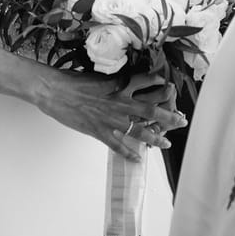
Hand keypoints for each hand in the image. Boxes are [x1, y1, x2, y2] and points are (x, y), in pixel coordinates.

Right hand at [32, 68, 185, 158]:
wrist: (53, 90)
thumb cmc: (70, 80)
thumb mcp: (95, 75)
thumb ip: (112, 81)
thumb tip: (122, 83)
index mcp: (117, 85)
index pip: (144, 83)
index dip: (158, 84)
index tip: (168, 85)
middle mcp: (118, 102)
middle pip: (150, 110)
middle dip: (168, 116)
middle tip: (181, 120)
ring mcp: (109, 119)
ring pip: (138, 131)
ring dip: (155, 138)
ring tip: (167, 143)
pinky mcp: (99, 131)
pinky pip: (117, 145)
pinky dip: (128, 154)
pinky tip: (137, 160)